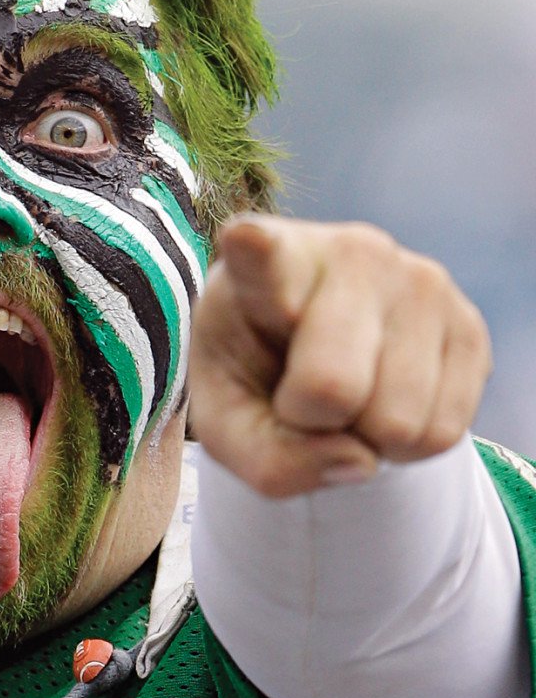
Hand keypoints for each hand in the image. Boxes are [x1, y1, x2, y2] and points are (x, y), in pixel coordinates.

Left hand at [188, 215, 491, 496]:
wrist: (312, 354)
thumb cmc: (254, 378)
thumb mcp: (228, 427)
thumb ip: (268, 460)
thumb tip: (360, 460)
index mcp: (266, 265)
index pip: (261, 255)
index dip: (254, 249)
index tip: (245, 237)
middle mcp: (351, 253)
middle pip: (333, 387)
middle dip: (313, 422)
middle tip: (300, 394)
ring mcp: (419, 280)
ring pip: (399, 421)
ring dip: (367, 437)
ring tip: (346, 395)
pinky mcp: (468, 321)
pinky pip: (444, 431)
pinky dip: (408, 445)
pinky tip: (385, 398)